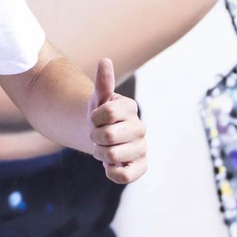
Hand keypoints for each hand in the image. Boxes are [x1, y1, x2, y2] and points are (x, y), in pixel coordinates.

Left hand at [87, 58, 146, 184]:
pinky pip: (123, 176)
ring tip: (103, 148)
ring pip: (112, 156)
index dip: (93, 118)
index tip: (95, 118)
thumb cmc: (100, 115)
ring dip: (100, 153)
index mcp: (130, 108)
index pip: (106, 113)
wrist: (102, 135)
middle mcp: (140, 128)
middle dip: (95, 137)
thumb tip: (104, 60)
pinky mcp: (141, 167)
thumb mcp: (99, 98)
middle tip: (97, 135)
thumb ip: (102, 82)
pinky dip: (110, 171)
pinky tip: (110, 164)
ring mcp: (142, 148)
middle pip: (108, 136)